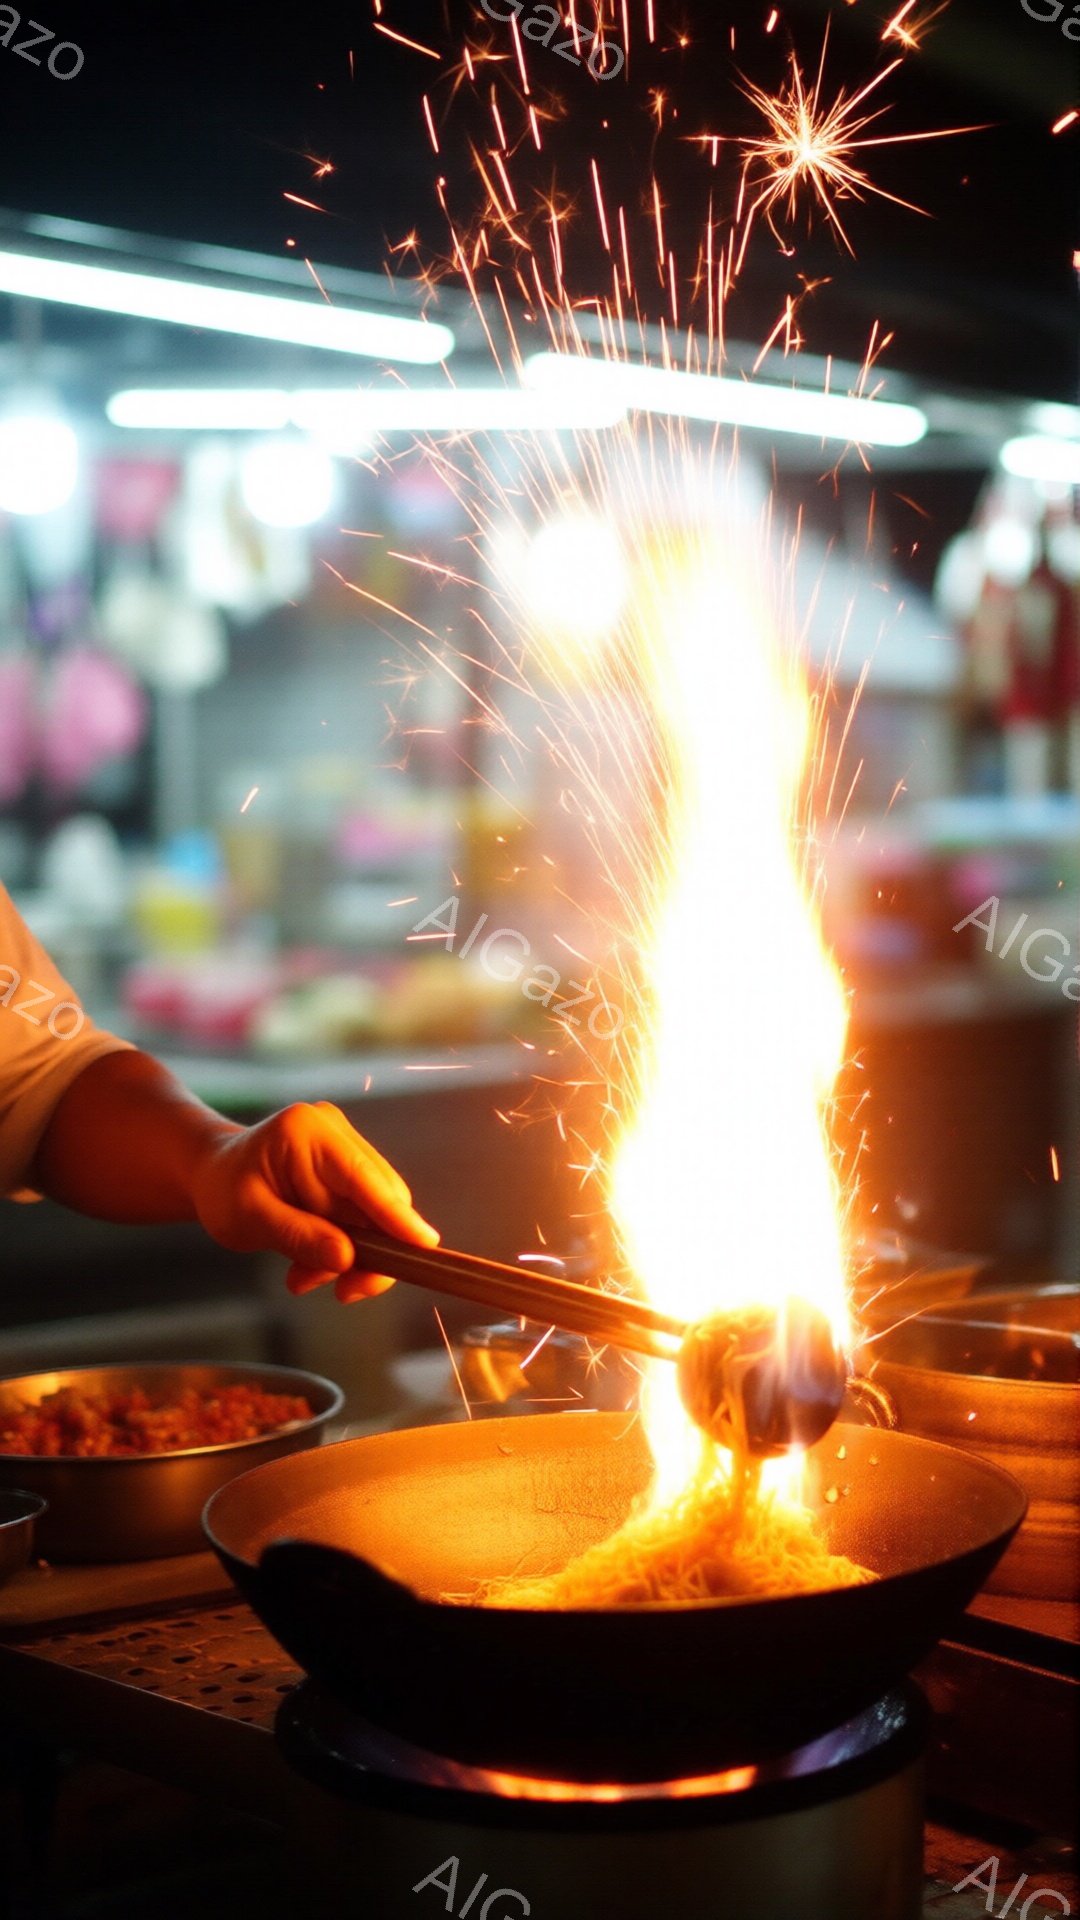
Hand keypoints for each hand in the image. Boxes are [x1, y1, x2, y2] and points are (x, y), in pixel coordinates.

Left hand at [190, 1101, 438, 1301]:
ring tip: (305, 1279)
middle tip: (344, 1292)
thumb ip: (299, 1236)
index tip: (424, 1246)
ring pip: (376, 1210)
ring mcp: (344, 1144)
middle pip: (380, 1197)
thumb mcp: (249, 1219)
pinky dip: (344, 1245)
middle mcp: (334, 1130)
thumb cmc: (223, 1192)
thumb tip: (347, 1258)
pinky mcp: (348, 1165)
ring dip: (351, 1254)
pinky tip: (310, 1264)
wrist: (214, 1175)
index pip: (362, 1177)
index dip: (396, 1215)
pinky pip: (363, 1211)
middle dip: (368, 1251)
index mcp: (307, 1131)